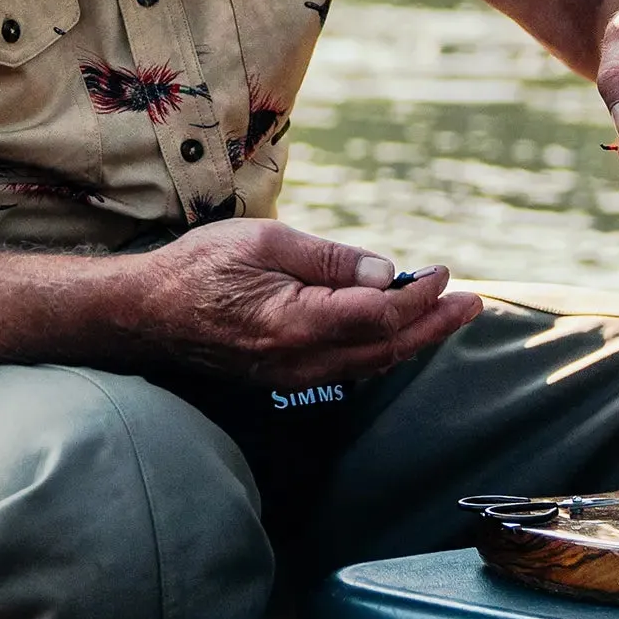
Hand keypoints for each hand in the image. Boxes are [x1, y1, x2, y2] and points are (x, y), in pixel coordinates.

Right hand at [130, 219, 479, 388]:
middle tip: (471, 303)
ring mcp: (292, 376)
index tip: (442, 272)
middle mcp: (300, 361)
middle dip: (433, 326)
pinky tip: (395, 331)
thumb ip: (327, 257)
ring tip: (446, 315)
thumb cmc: (199, 267)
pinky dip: (381, 349)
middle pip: (386, 350)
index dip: (419, 295)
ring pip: (370, 365)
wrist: (146, 312)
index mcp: (296, 322)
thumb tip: (384, 271)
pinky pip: (348, 368)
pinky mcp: (284, 378)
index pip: (379, 315)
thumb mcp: (264, 241)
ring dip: (413, 340)